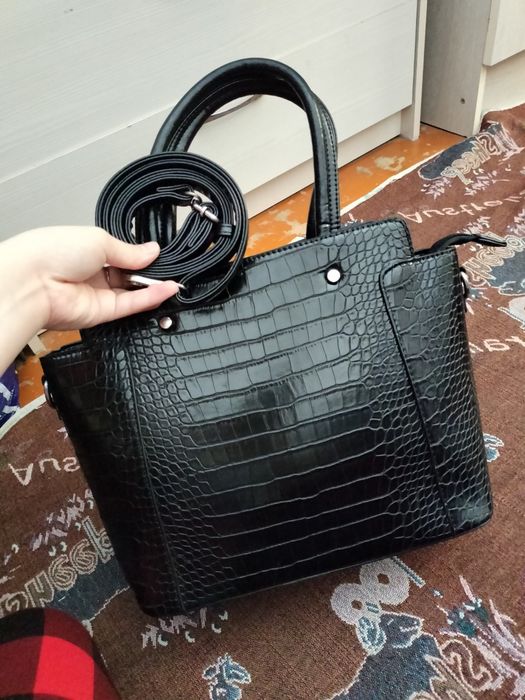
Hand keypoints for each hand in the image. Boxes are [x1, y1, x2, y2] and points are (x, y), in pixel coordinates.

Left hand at [5, 226, 180, 329]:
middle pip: (129, 275)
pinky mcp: (103, 313)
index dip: (140, 255)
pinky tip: (167, 289)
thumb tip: (152, 251)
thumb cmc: (50, 252)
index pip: (122, 255)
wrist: (33, 281)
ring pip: (133, 292)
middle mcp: (92, 275)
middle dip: (148, 271)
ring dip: (154, 286)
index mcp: (87, 252)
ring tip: (174, 279)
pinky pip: (132, 305)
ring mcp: (98, 295)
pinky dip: (151, 297)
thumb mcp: (99, 240)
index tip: (158, 254)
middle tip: (167, 266)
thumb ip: (129, 251)